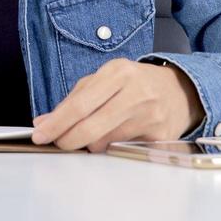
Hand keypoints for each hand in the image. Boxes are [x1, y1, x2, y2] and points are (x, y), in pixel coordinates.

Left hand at [30, 59, 203, 152]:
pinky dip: (110, 148)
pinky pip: (122, 149)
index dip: (57, 122)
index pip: (80, 103)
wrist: (181, 91)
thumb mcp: (105, 80)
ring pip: (105, 141)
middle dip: (68, 139)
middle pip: (91, 125)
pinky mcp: (160, 136)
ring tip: (90, 135)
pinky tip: (112, 138)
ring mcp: (150, 115)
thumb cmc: (135, 84)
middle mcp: (136, 92)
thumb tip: (44, 122)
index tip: (40, 134)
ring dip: (89, 144)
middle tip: (58, 143)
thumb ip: (74, 99)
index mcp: (118, 72)